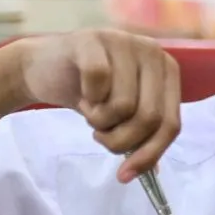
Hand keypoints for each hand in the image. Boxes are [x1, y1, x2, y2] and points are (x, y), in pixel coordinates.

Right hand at [19, 30, 180, 180]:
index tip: (124, 176)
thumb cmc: (90, 93)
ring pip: (124, 105)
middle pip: (149, 118)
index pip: (171, 124)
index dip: (149, 154)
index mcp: (167, 70)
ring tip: (91, 110)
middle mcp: (152, 51)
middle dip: (120, 141)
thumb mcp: (121, 116)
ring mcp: (123, 41)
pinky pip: (98, 81)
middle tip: (101, 135)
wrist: (44, 68)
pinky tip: (82, 95)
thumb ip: (141, 137)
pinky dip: (87, 100)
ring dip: (101, 122)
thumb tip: (152, 172)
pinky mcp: (92, 39)